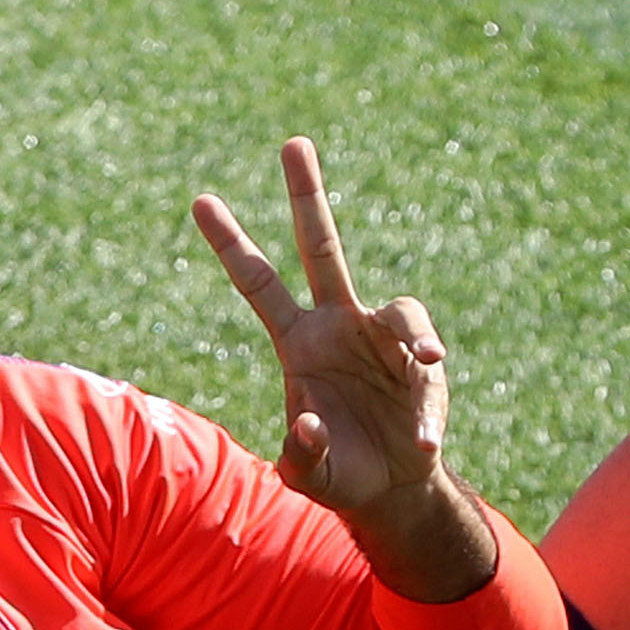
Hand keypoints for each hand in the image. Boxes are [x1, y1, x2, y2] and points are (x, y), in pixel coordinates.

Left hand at [192, 137, 450, 516]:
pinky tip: (423, 441)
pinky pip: (427, 364)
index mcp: (296, 341)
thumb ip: (301, 453)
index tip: (200, 200)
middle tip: (292, 143)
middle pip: (322, 247)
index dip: (231, 244)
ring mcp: (381, 337)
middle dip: (306, 195)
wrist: (391, 487)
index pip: (258, 283)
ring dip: (415, 335)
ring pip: (400, 309)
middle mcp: (336, 324)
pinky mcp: (422, 363)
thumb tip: (308, 420)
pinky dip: (426, 405)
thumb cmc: (339, 472)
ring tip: (428, 362)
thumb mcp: (307, 474)